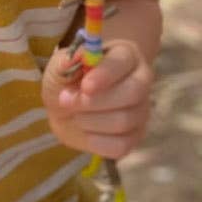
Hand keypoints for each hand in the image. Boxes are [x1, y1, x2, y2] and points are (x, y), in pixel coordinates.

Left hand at [42, 39, 153, 159]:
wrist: (65, 109)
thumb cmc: (67, 81)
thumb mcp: (61, 66)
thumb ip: (68, 61)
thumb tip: (76, 57)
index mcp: (126, 56)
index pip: (123, 62)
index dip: (105, 75)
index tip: (85, 86)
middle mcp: (141, 81)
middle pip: (132, 93)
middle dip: (95, 102)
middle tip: (66, 101)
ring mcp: (141, 110)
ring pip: (124, 121)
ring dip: (90, 120)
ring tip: (76, 114)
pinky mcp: (135, 136)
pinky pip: (122, 145)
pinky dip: (97, 141)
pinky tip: (86, 131)